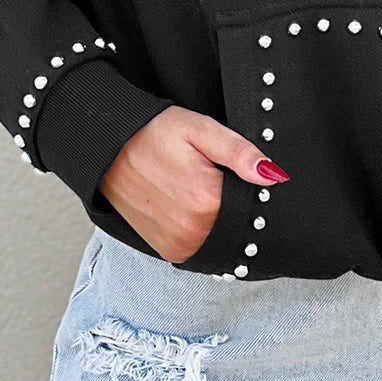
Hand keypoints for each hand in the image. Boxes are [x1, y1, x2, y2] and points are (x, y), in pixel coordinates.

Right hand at [100, 105, 286, 263]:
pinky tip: (184, 204)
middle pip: (233, 222)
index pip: (250, 205)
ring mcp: (178, 245)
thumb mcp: (200, 130)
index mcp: (206, 201)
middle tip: (205, 176)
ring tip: (190, 187)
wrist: (109, 149)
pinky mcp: (168, 250)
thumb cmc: (153, 134)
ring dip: (211, 217)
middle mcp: (192, 231)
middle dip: (228, 202)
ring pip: (217, 235)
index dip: (246, 187)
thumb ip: (239, 153)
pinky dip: (197, 228)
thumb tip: (273, 174)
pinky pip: (198, 245)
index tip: (230, 173)